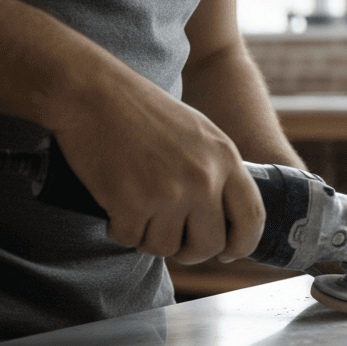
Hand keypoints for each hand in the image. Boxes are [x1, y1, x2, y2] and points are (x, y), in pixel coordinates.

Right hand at [52, 73, 263, 264]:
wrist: (94, 93)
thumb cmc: (143, 111)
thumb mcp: (200, 133)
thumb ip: (217, 170)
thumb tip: (226, 216)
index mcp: (225, 159)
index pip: (252, 216)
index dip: (243, 243)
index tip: (229, 252)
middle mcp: (203, 180)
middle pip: (210, 244)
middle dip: (190, 251)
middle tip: (173, 239)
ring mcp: (168, 194)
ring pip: (166, 248)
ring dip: (149, 238)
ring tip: (138, 212)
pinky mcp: (132, 205)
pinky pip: (130, 240)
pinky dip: (120, 230)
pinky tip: (116, 208)